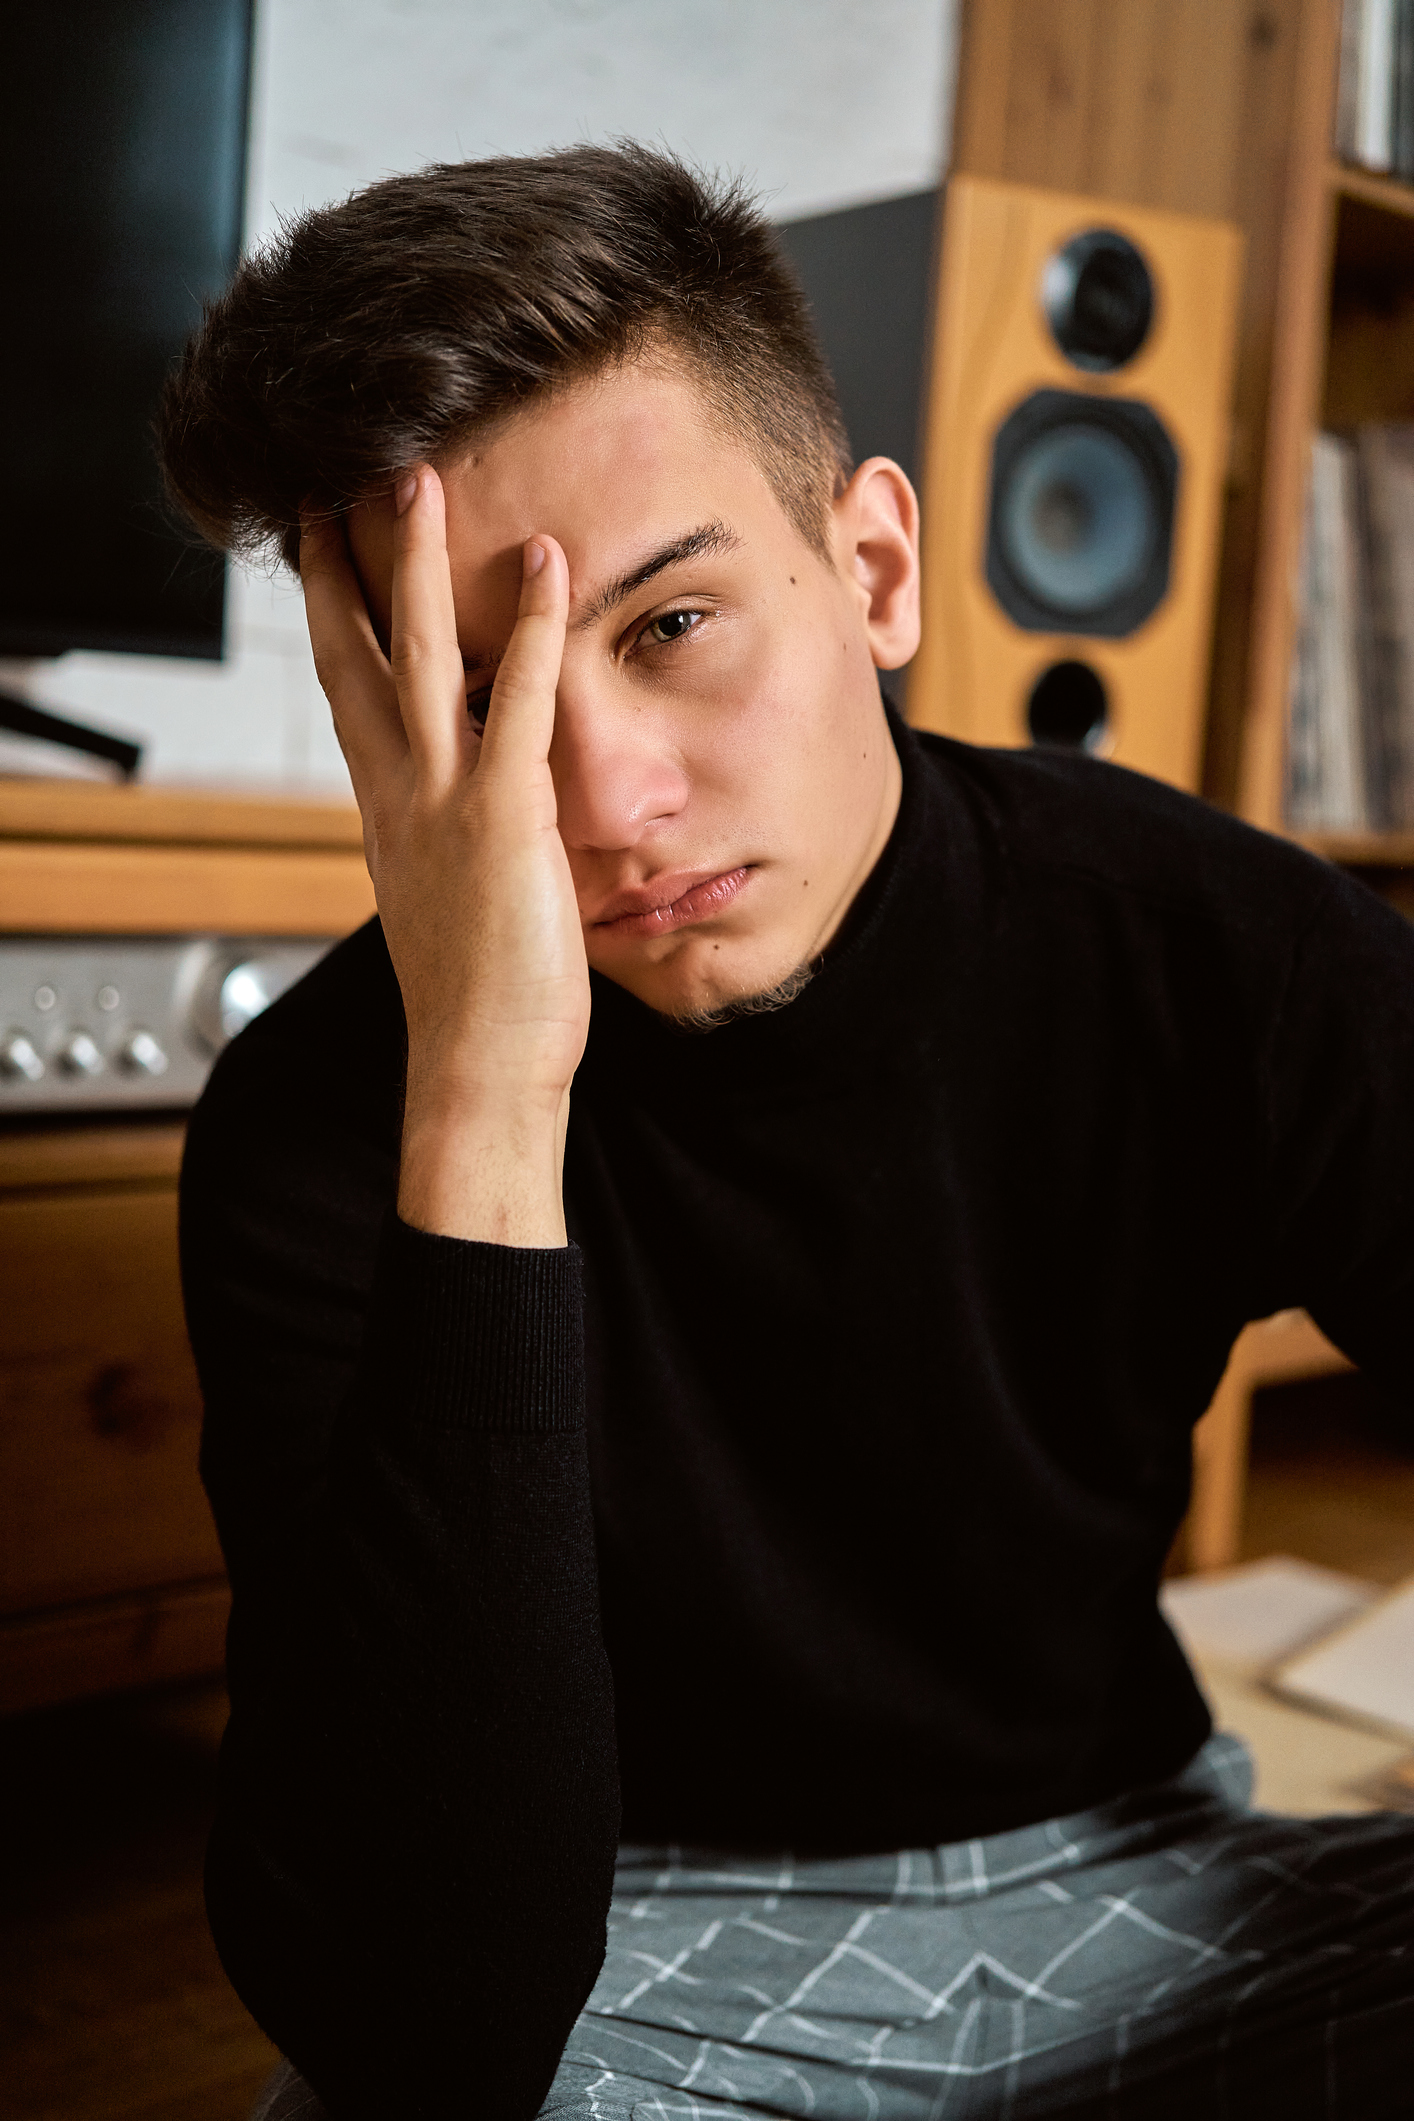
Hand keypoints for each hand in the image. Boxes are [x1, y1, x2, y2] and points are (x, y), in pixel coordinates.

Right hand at [300, 469, 587, 1245]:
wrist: (479, 1068)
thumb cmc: (479, 1002)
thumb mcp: (451, 901)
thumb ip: (453, 840)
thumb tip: (475, 810)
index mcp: (387, 815)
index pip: (349, 695)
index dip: (333, 620)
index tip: (323, 556)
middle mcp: (399, 797)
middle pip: (354, 657)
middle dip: (345, 568)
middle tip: (337, 487)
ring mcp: (443, 802)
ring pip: (416, 657)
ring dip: (417, 563)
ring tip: (417, 480)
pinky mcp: (503, 817)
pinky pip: (516, 702)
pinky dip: (530, 628)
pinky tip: (547, 565)